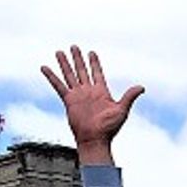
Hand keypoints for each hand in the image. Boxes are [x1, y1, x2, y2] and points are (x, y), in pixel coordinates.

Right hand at [41, 46, 144, 165]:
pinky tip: (44, 67)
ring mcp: (78, 95)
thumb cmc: (109, 128)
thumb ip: (129, 97)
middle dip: (78, 58)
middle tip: (74, 46)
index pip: (97, 72)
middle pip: (82, 70)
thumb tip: (142, 87)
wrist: (95, 140)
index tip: (91, 53)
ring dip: (65, 63)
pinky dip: (51, 76)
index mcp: (101, 92)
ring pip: (69, 75)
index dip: (94, 62)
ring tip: (59, 52)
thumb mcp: (122, 110)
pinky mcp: (68, 100)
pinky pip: (58, 85)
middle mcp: (88, 91)